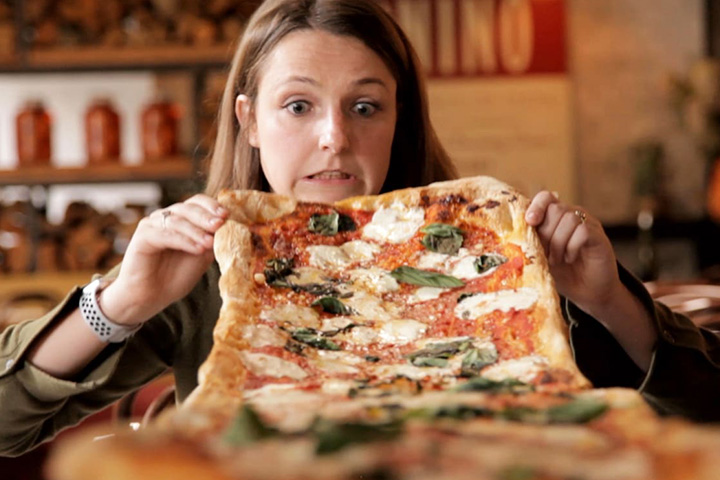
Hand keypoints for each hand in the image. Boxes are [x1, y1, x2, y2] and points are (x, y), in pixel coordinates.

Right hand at [100, 194, 227, 325]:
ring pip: (177, 220)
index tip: (227, 215)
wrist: (150, 298)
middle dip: (206, 216)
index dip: (212, 206)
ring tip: (210, 242)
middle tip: (220, 224)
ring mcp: (152, 225)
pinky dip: (184, 241)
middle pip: (187, 207)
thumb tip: (232, 227)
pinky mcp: (142, 236)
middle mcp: (165, 217)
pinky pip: (165, 234)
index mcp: (181, 218)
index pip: (197, 202)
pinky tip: (197, 249)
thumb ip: (213, 241)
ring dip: (196, 231)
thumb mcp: (201, 256)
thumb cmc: (175, 277)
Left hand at [524, 191, 621, 314]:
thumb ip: (531, 243)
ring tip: (557, 259)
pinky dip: (572, 246)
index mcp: (556, 218)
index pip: (546, 197)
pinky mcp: (598, 235)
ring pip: (569, 218)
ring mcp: (588, 224)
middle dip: (546, 233)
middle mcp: (573, 216)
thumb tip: (512, 236)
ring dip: (558, 242)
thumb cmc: (563, 274)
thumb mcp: (541, 258)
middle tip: (546, 254)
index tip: (530, 221)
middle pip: (555, 208)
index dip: (536, 206)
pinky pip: (583, 230)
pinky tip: (570, 258)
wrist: (589, 293)